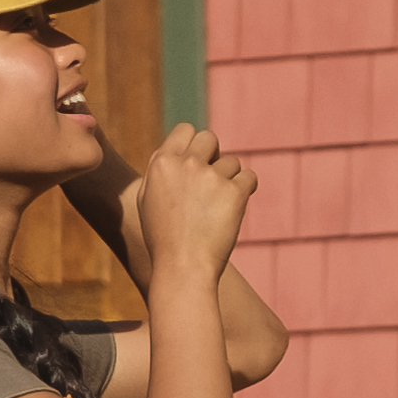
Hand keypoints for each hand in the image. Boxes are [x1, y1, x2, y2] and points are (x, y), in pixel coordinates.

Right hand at [134, 124, 254, 284]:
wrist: (183, 268)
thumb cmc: (163, 240)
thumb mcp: (147, 200)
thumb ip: (160, 171)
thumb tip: (175, 153)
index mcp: (161, 163)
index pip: (186, 130)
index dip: (194, 144)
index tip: (198, 161)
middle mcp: (186, 164)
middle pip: (210, 138)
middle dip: (214, 155)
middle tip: (212, 182)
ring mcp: (211, 177)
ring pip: (232, 162)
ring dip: (229, 179)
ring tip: (218, 207)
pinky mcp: (234, 192)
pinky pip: (249, 177)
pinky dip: (246, 190)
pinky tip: (235, 207)